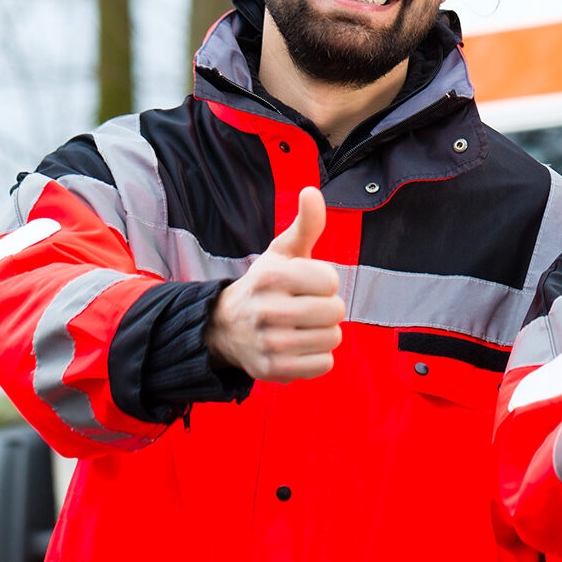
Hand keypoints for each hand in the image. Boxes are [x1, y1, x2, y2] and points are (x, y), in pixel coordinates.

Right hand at [206, 186, 345, 381]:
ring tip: (301, 327)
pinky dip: (318, 357)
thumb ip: (306, 224)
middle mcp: (267, 309)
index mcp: (271, 275)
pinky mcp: (273, 370)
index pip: (331, 281)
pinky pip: (324, 364)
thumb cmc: (266, 285)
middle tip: (305, 307)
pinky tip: (299, 347)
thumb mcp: (282, 252)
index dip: (325, 282)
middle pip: (335, 311)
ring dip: (323, 333)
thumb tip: (312, 191)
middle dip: (327, 308)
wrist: (225, 327)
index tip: (306, 284)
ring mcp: (269, 342)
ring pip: (333, 338)